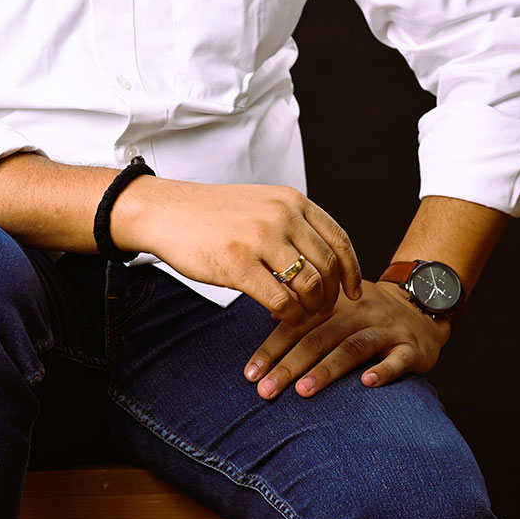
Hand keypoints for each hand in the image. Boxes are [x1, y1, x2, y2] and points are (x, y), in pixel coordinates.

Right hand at [119, 179, 361, 326]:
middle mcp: (281, 215)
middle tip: (323, 311)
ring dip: (310, 309)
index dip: (351, 271)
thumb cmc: (212, 214)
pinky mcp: (239, 264)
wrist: (166, 211)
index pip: (338, 239)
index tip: (353, 292)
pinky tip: (278, 317)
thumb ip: (292, 223)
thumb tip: (323, 259)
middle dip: (331, 296)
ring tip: (300, 316)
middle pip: (327, 266)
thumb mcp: (261, 203)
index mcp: (291, 200)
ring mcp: (260, 239)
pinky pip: (281, 301)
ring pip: (309, 286)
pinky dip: (287, 316)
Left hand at [243, 280, 449, 398]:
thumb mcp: (338, 302)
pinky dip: (383, 370)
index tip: (250, 373)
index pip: (297, 324)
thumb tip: (270, 315)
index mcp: (333, 303)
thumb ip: (307, 311)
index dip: (272, 348)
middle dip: (289, 365)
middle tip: (266, 390)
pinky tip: (367, 384)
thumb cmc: (369, 311)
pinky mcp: (411, 348)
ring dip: (327, 369)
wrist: (421, 303)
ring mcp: (385, 330)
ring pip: (352, 348)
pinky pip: (397, 359)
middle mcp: (357, 313)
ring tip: (303, 391)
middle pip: (319, 338)